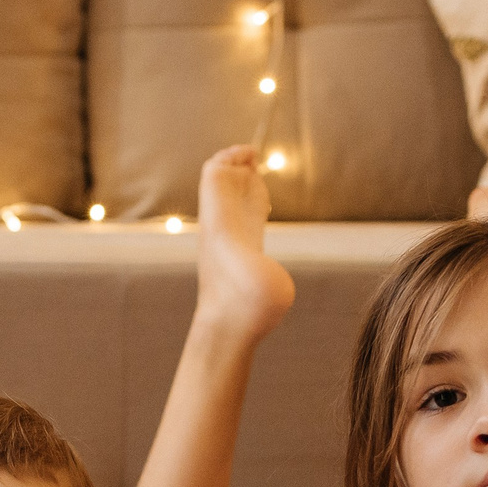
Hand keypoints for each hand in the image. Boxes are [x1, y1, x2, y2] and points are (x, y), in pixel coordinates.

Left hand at [192, 145, 295, 344]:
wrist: (229, 331)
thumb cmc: (243, 312)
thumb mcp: (256, 298)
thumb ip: (264, 284)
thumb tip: (273, 285)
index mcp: (222, 223)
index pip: (214, 176)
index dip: (230, 158)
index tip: (251, 155)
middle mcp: (223, 224)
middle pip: (219, 180)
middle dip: (236, 163)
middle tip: (253, 159)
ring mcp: (232, 236)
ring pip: (231, 196)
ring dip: (243, 181)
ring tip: (256, 173)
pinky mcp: (242, 251)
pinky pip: (242, 215)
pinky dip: (252, 202)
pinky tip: (264, 203)